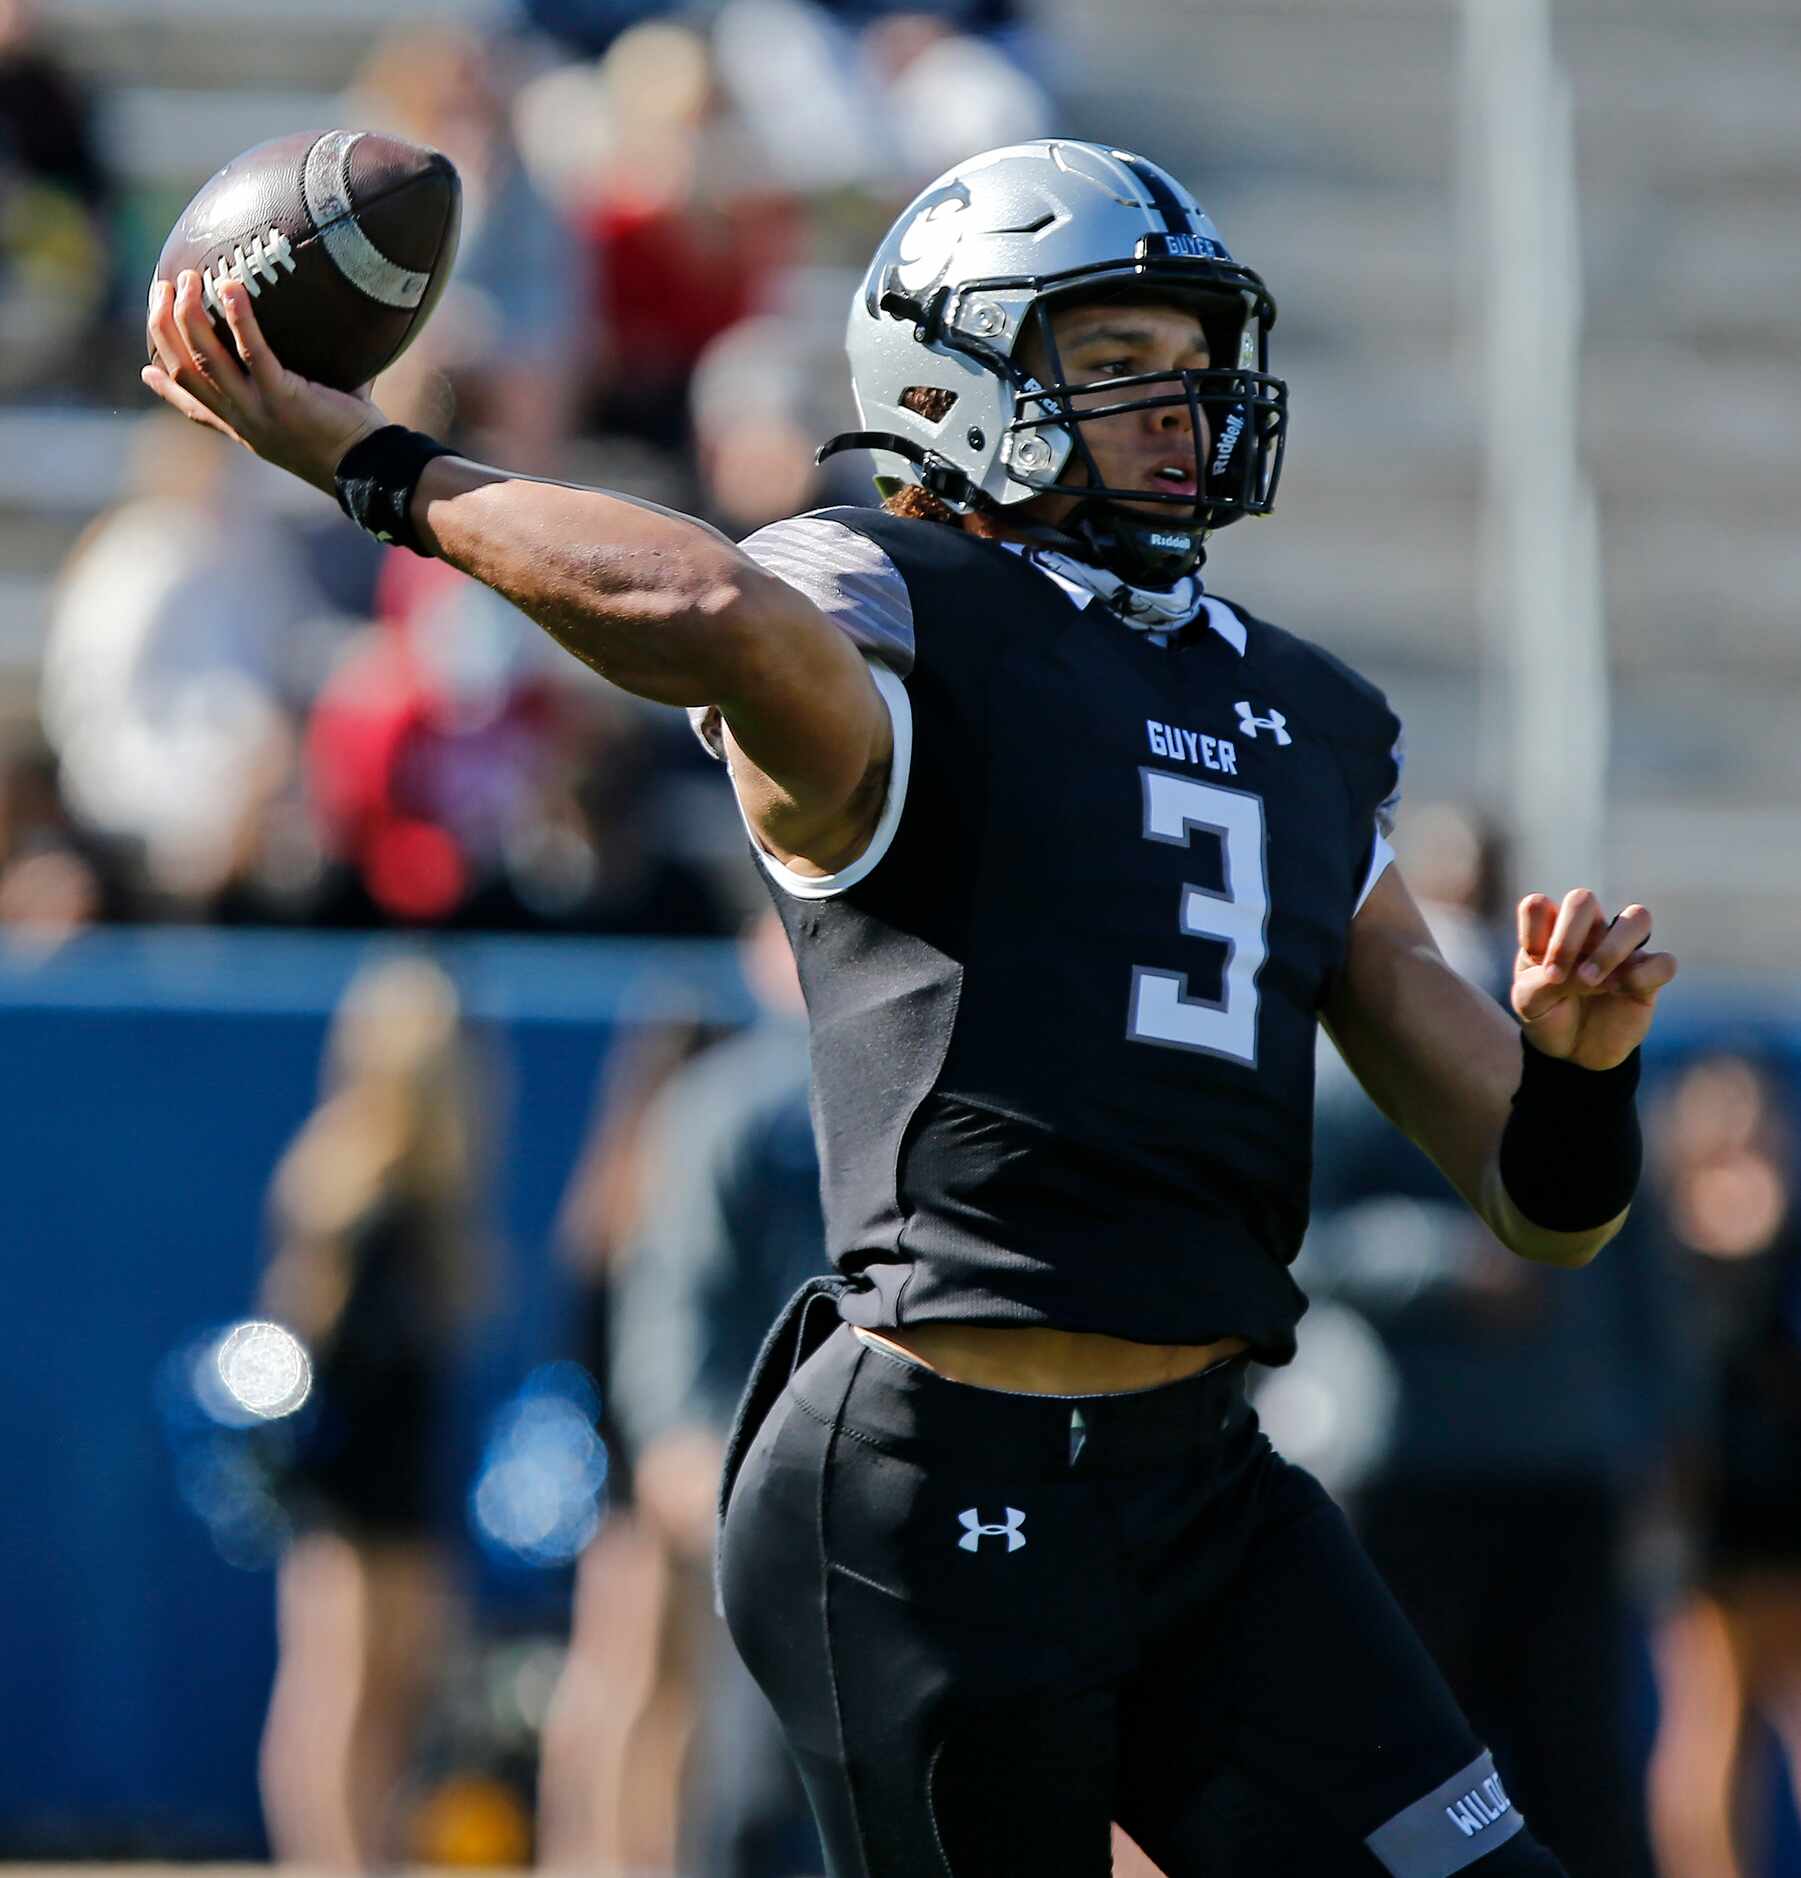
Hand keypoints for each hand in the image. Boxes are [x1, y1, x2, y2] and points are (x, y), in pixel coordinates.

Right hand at [142, 270, 384, 495]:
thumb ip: (301, 391)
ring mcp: (259, 410)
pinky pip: (253, 352)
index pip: (194, 408)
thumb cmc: (354, 443)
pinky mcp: (283, 398)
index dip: (166, 388)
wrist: (372, 470)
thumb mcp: (310, 422)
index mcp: (246, 430)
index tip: (147, 369)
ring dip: (187, 315)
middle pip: (184, 371)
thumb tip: (324, 350)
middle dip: (163, 327)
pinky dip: (239, 318)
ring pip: (203, 359)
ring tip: (184, 279)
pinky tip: (231, 287)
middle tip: (160, 290)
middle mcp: (243, 421)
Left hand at [1511, 888, 1676, 1068]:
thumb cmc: (1547, 1015)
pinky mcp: (1649, 977)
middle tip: (1558, 975)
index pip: (1538, 905)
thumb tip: (1583, 974)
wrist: (1572, 1051)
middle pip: (1583, 899)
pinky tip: (1623, 991)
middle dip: (1568, 935)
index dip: (1533, 928)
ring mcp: (1622, 951)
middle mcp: (1587, 932)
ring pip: (1637, 916)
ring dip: (1611, 947)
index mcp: (1550, 932)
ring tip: (1590, 982)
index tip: (1533, 959)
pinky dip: (1644, 975)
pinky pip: (1664, 962)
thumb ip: (1543, 983)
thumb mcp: (1529, 1003)